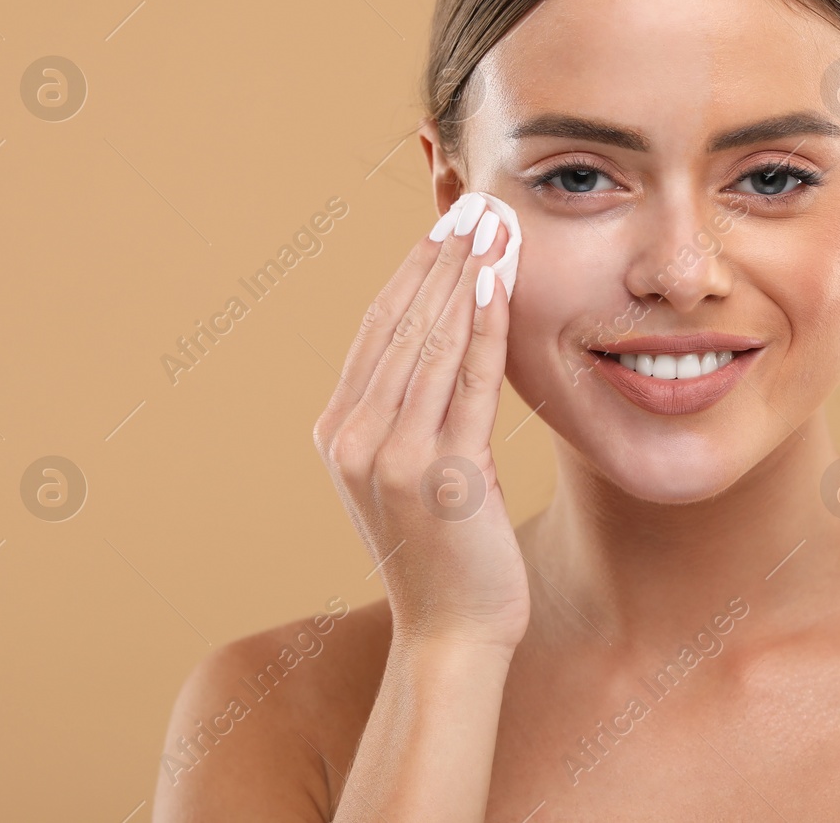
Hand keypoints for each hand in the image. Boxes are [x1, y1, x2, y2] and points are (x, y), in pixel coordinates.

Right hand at [313, 194, 529, 650]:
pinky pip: (468, 382)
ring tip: (493, 228)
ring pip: (433, 342)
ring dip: (466, 278)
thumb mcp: (414, 472)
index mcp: (340, 431)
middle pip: (401, 324)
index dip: (412, 271)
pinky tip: (499, 286)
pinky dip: (485, 328)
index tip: (444, 226)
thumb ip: (415, 413)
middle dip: (442, 259)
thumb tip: (448, 344)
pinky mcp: (441, 472)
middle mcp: (355, 437)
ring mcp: (393, 455)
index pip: (377, 329)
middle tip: (474, 207)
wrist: (451, 632)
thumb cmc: (444, 552)